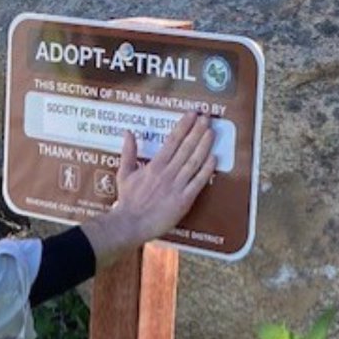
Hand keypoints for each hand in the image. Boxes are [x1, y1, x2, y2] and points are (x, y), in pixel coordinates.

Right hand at [81, 111, 216, 267]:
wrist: (131, 223)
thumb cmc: (127, 200)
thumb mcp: (124, 173)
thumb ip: (128, 152)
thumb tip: (128, 133)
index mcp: (154, 165)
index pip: (172, 140)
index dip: (184, 126)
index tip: (192, 114)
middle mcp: (168, 172)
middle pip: (186, 147)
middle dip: (198, 130)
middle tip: (207, 116)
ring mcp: (177, 186)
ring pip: (194, 162)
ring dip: (204, 145)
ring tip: (212, 131)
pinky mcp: (184, 200)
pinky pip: (198, 182)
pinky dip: (207, 169)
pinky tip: (214, 158)